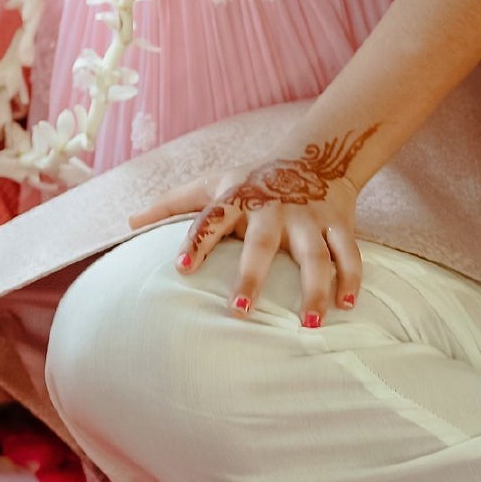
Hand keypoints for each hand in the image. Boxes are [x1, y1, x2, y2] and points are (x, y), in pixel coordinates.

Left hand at [131, 125, 375, 323]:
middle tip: (239, 312)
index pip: (210, 220)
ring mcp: (308, 218)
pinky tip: (348, 305)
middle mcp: (272, 210)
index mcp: (236, 200)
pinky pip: (348, 254)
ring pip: (314, 256)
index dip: (196, 240)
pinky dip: (352, 278)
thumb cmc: (251, 180)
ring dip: (314, 289)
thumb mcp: (210, 185)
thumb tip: (128, 222)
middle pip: (262, 245)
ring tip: (310, 324)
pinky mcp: (338, 224)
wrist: (315, 156)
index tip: (182, 266)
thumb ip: (172, 205)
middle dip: (251, 277)